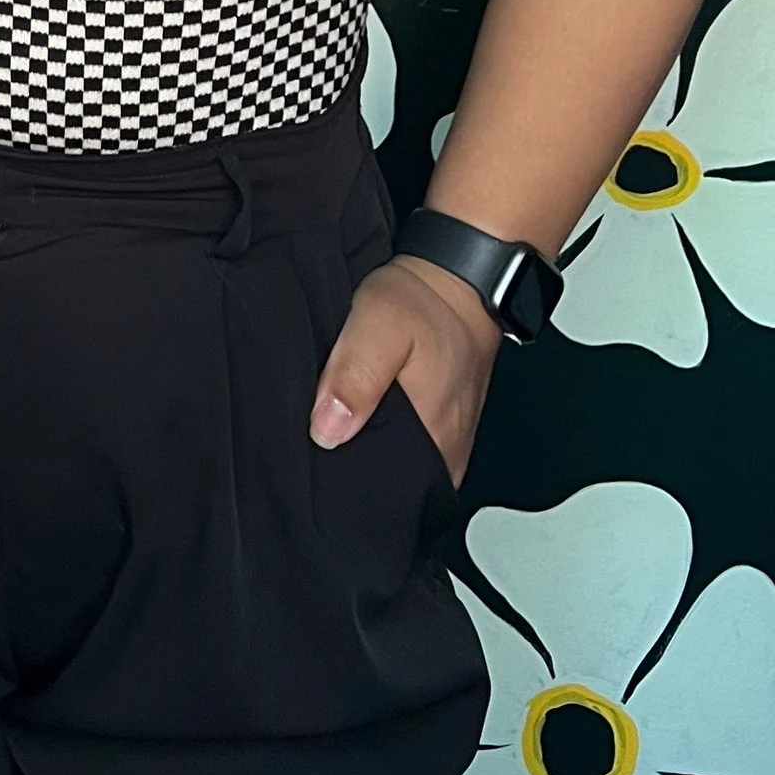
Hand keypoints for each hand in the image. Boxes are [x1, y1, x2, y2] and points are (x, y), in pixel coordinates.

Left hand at [311, 256, 498, 483]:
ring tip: (330, 433)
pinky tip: (355, 418)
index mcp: (435, 443)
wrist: (460, 276)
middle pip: (389, 486)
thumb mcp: (380, 323)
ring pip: (396, 466)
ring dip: (365, 452)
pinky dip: (380, 436)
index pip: (385, 497)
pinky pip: (405, 447)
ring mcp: (446, 440)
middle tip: (316, 447)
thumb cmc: (425, 300)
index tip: (314, 473)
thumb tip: (327, 430)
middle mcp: (446, 453)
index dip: (345, 491)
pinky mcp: (441, 423)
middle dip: (351, 473)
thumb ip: (356, 375)